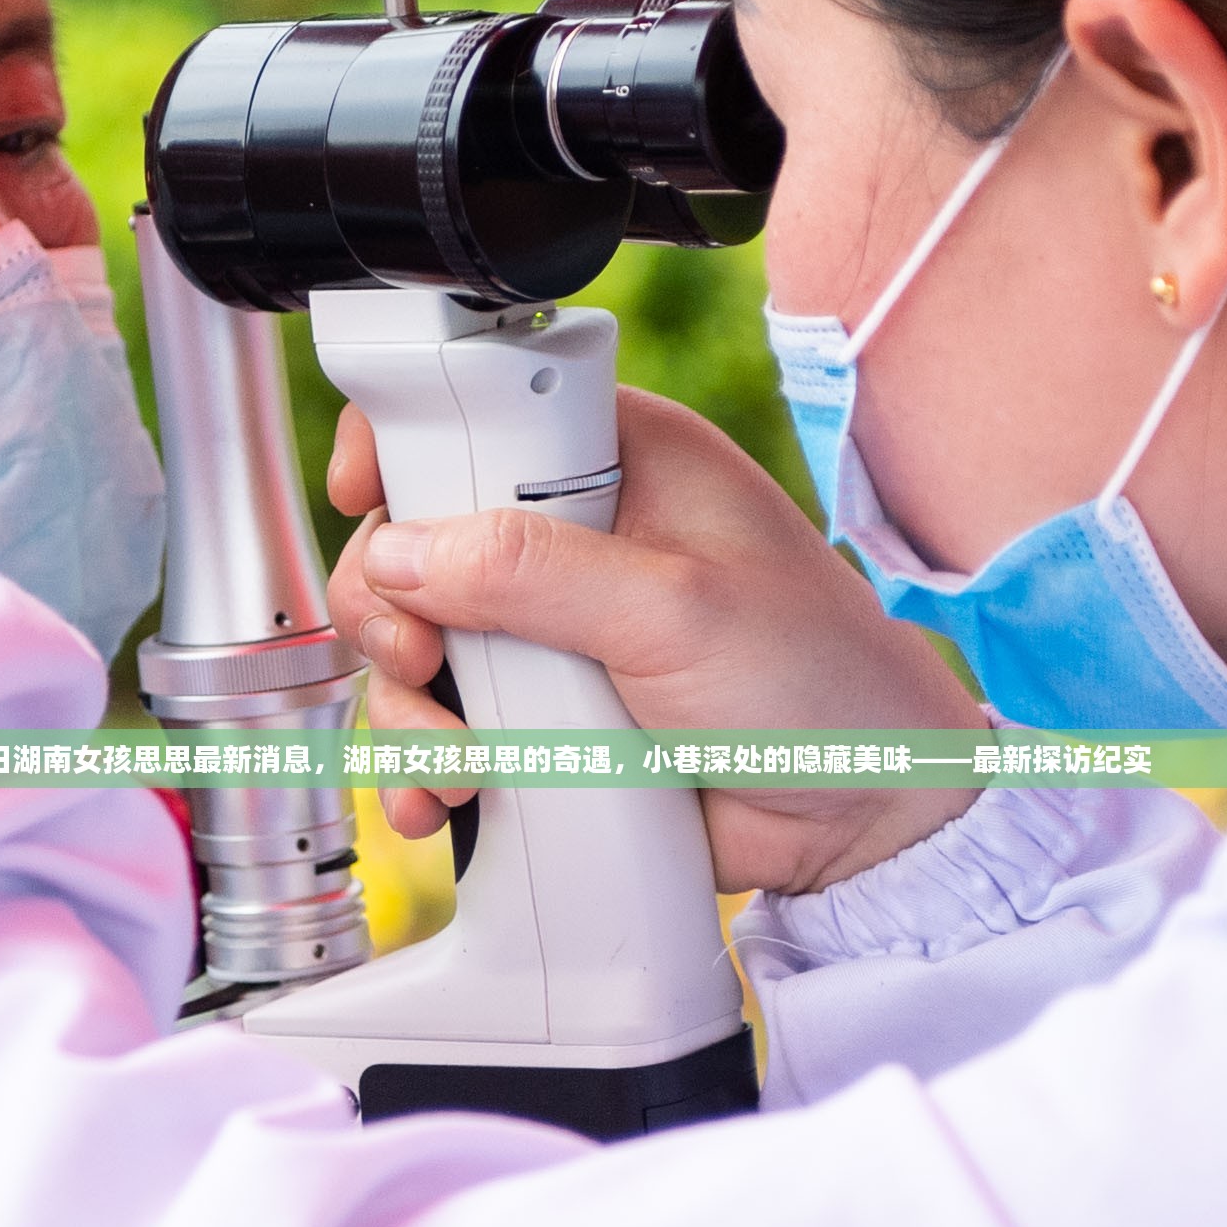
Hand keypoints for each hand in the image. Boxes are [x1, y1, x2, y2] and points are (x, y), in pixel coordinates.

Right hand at [326, 390, 978, 895]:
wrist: (861, 819)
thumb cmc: (818, 686)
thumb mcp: (677, 611)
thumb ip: (536, 574)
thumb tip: (403, 555)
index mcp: (620, 458)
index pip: (476, 407)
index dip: (404, 442)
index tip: (366, 496)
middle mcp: (576, 533)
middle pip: (415, 537)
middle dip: (390, 609)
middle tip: (419, 663)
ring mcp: (553, 626)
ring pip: (414, 640)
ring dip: (408, 709)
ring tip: (457, 765)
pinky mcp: (544, 711)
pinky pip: (445, 722)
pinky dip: (426, 764)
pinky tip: (441, 798)